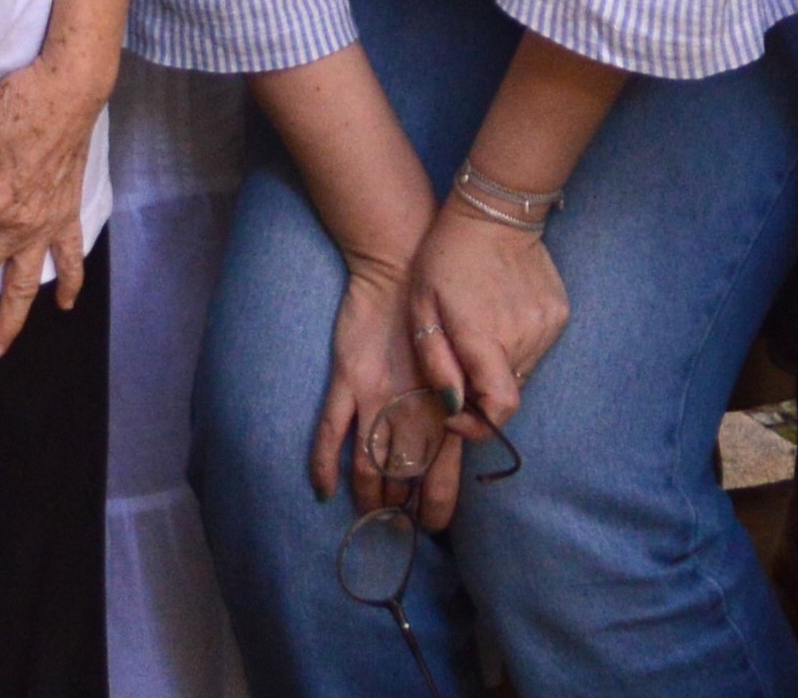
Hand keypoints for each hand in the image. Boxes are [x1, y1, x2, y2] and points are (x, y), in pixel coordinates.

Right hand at [310, 254, 463, 524]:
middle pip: (405, 477)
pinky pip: (331, 432)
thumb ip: (466, 394)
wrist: (401, 261)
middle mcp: (413, 409)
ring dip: (368, 497)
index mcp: (446, 406)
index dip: (438, 505)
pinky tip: (324, 491)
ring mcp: (377, 398)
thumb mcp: (464, 354)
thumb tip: (473, 427)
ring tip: (368, 519)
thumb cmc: (441, 306)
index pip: (444, 472)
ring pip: (369, 464)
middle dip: (402, 511)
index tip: (435, 529)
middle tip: (399, 536)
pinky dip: (324, 465)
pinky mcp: (348, 381)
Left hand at [402, 195, 570, 438]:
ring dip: (499, 367)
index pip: (499, 409)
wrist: (494, 212)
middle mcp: (523, 336)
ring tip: (480, 330)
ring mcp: (547, 325)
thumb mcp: (421, 310)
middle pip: (507, 393)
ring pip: (523, 372)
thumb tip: (454, 407)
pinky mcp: (560, 314)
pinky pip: (537, 349)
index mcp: (484, 337)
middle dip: (480, 390)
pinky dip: (517, 345)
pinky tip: (501, 315)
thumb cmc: (445, 259)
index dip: (478, 425)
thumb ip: (436, 364)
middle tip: (459, 360)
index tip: (455, 412)